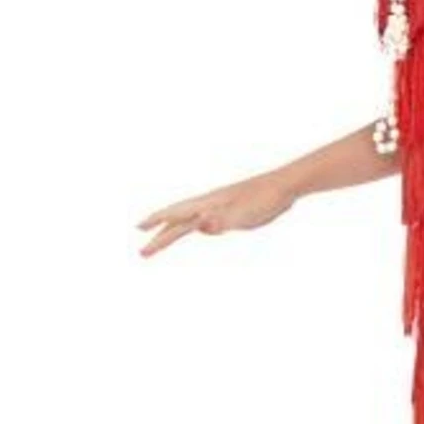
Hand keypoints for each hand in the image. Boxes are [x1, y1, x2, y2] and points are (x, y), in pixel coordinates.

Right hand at [136, 172, 295, 256]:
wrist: (284, 186)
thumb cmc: (264, 199)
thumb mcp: (242, 214)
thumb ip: (221, 221)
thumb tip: (200, 227)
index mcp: (208, 205)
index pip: (176, 216)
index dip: (157, 224)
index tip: (138, 229)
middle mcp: (210, 204)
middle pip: (178, 217)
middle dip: (159, 229)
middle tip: (140, 237)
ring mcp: (221, 206)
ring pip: (191, 218)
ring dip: (175, 227)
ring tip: (161, 235)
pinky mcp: (233, 211)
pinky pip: (208, 220)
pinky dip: (197, 225)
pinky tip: (201, 229)